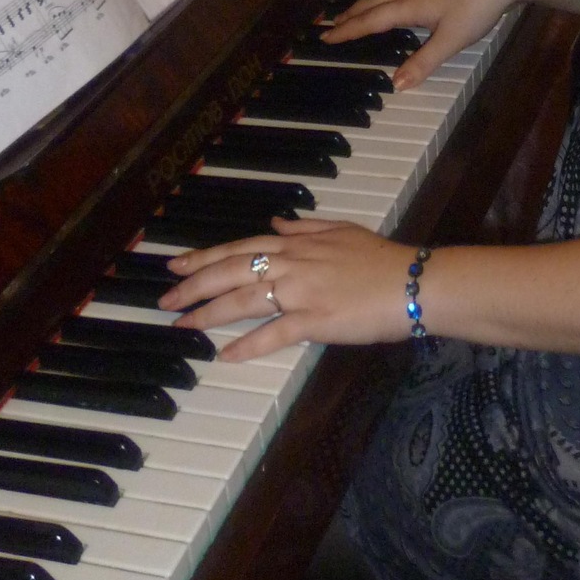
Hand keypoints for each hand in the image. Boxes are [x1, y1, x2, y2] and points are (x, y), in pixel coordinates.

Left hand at [157, 217, 413, 359]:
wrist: (413, 282)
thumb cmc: (383, 259)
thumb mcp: (342, 231)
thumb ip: (305, 227)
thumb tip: (276, 224)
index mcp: (297, 244)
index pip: (238, 247)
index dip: (203, 257)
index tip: (176, 266)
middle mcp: (292, 264)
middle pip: (230, 272)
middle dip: (192, 286)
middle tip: (165, 300)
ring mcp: (301, 292)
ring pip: (242, 301)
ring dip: (208, 314)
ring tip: (184, 325)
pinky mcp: (315, 320)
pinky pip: (273, 335)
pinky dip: (247, 345)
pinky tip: (226, 355)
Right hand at [322, 0, 521, 88]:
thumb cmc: (476, 7)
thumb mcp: (450, 41)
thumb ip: (423, 63)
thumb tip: (396, 85)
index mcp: (408, 7)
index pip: (370, 22)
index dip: (347, 31)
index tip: (325, 37)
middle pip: (373, 4)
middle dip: (351, 15)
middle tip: (332, 23)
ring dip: (367, 5)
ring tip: (357, 11)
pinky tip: (397, 2)